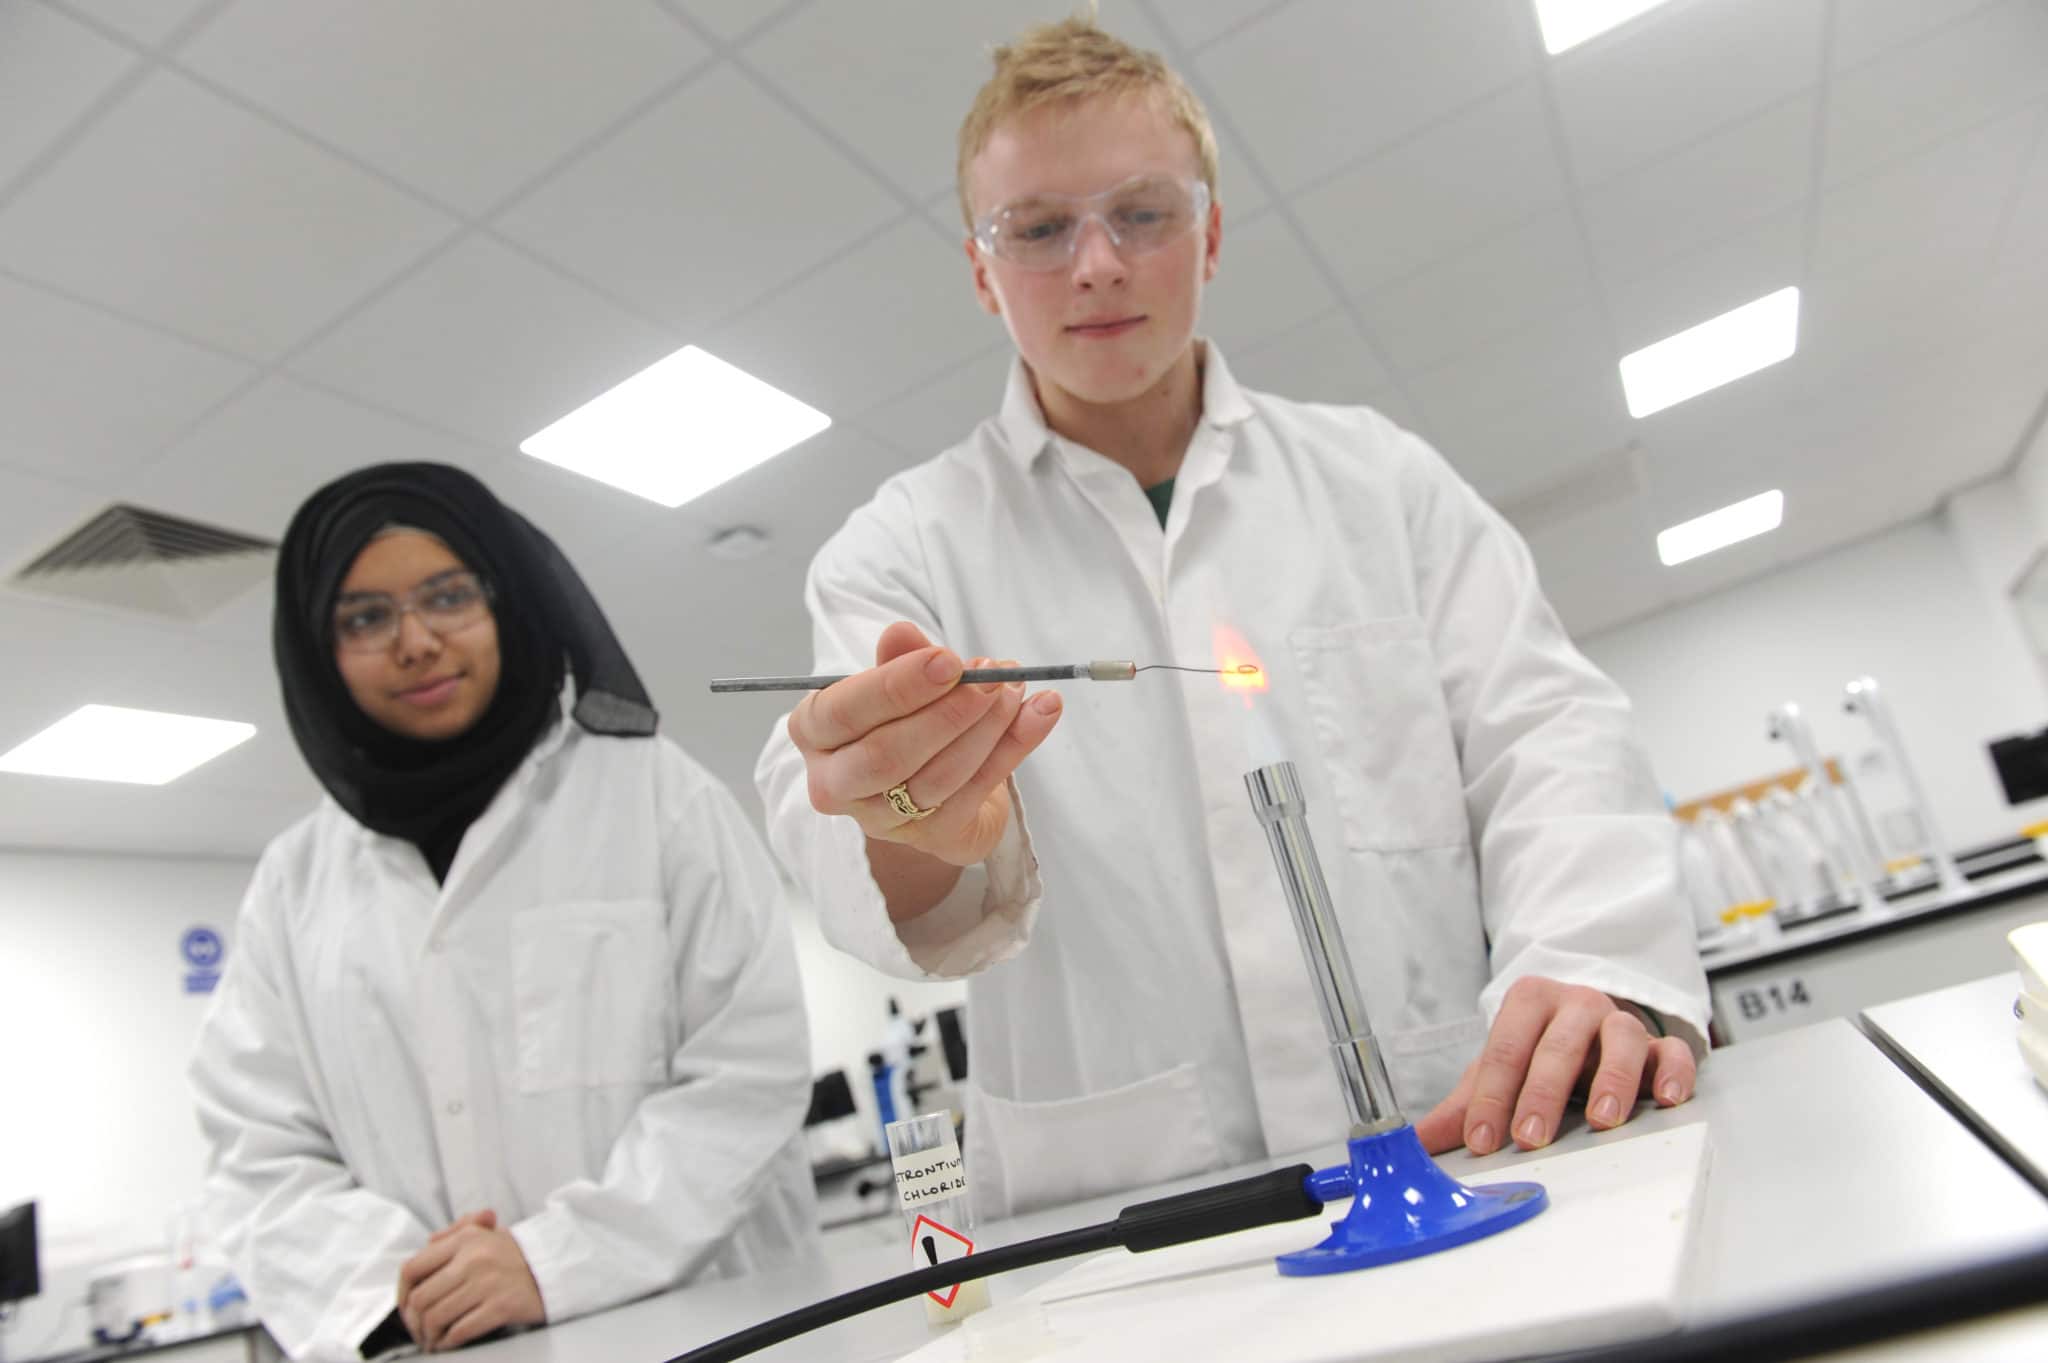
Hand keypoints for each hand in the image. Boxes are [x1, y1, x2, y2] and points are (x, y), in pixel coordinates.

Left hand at [396, 1210, 544, 1351]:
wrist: (557, 1267)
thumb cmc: (516, 1255)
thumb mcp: (486, 1233)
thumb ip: (453, 1233)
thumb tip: (426, 1244)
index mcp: (464, 1239)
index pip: (412, 1268)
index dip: (401, 1294)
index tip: (407, 1309)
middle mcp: (473, 1258)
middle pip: (420, 1299)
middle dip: (415, 1323)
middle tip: (421, 1332)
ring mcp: (487, 1283)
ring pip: (436, 1318)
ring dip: (431, 1335)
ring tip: (435, 1340)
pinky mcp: (501, 1306)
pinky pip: (460, 1331)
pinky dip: (449, 1343)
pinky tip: (451, 1343)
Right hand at [788, 621, 1062, 867]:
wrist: (932, 781)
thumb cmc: (902, 719)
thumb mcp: (897, 681)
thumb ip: (899, 659)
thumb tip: (901, 633)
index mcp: (815, 734)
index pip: (842, 712)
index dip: (896, 686)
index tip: (948, 660)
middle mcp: (837, 784)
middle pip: (886, 756)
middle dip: (947, 713)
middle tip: (991, 677)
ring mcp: (884, 819)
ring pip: (937, 778)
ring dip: (987, 728)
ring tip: (1015, 688)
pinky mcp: (934, 838)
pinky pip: (978, 791)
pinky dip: (1016, 747)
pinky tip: (1042, 711)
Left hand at [1415, 977, 1696, 1156]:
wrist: (1590, 1018)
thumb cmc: (1540, 1048)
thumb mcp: (1501, 1068)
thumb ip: (1463, 1105)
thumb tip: (1416, 1144)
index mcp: (1529, 1003)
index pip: (1505, 1049)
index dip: (1490, 1095)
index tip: (1481, 1140)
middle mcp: (1576, 1005)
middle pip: (1557, 1046)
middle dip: (1541, 1093)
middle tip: (1529, 1136)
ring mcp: (1621, 1022)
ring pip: (1621, 1040)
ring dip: (1612, 1079)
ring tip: (1603, 1119)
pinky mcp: (1661, 1044)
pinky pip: (1674, 1052)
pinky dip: (1674, 1073)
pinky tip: (1668, 1099)